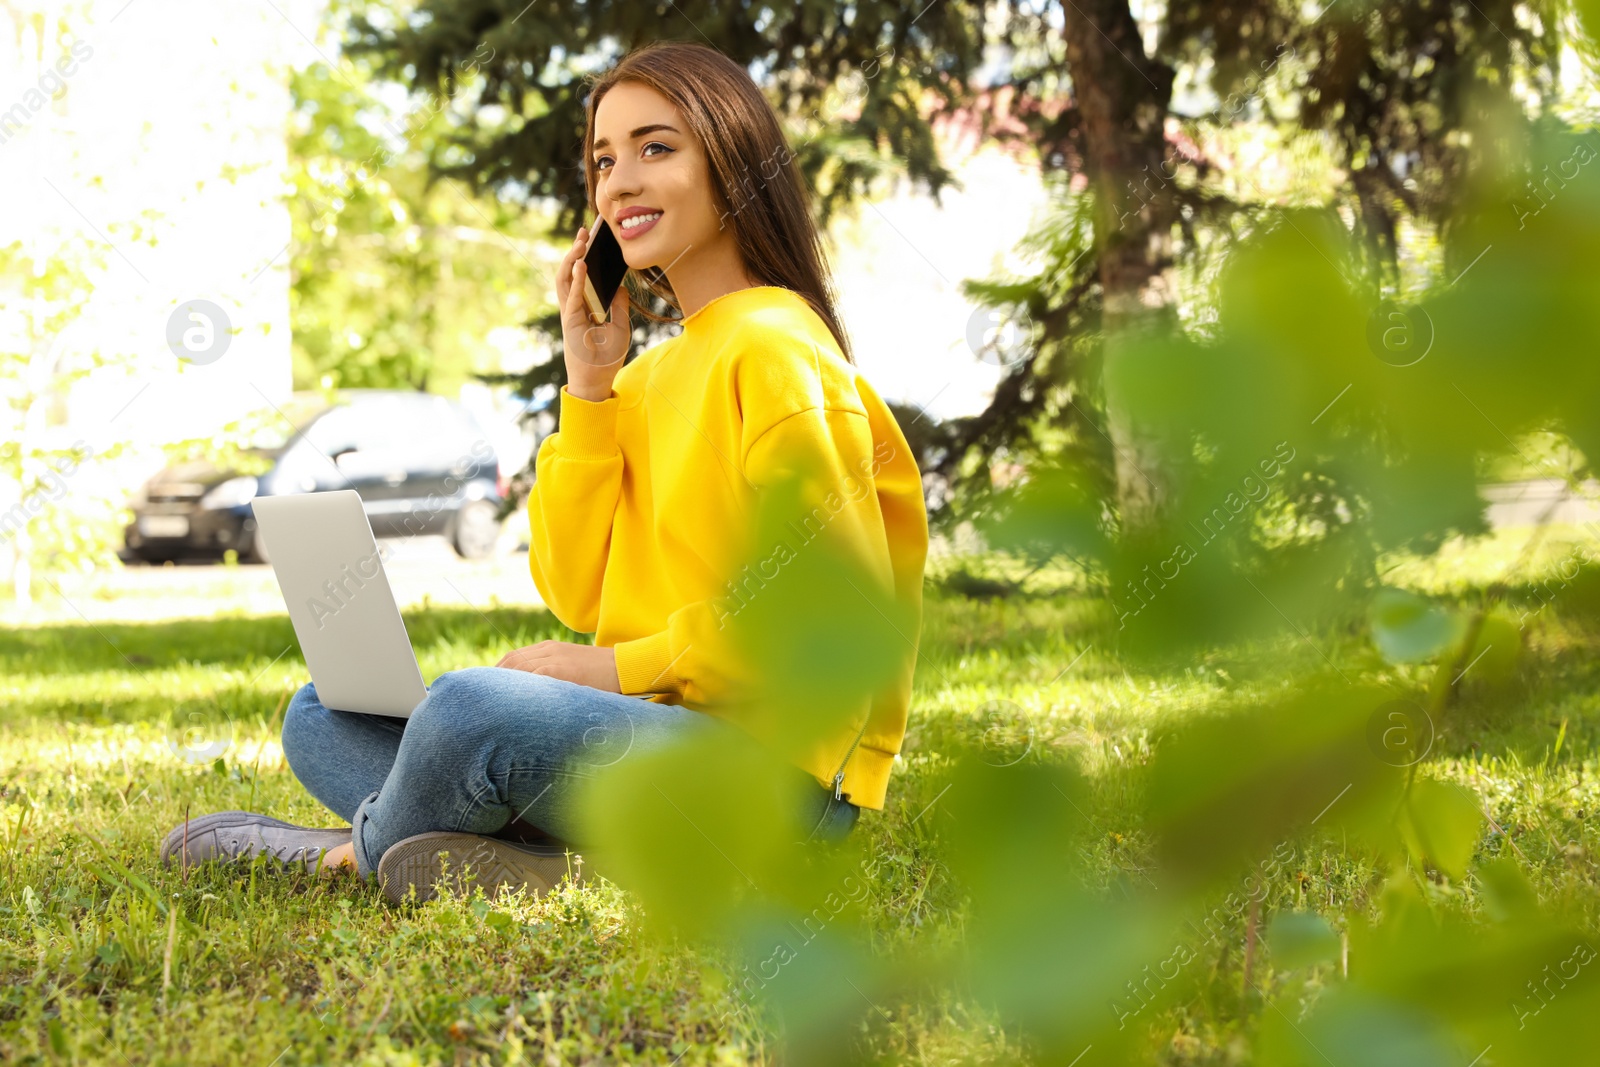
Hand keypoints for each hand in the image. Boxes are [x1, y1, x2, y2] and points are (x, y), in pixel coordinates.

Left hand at [496, 639, 621, 692]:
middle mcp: (548, 650)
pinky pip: (531, 676)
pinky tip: (510, 701)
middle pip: (511, 661)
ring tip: (490, 702)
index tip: (487, 689)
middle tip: (482, 699)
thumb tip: (536, 695)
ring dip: (502, 685)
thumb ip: (554, 675)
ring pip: (517, 667)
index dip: (497, 672)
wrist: (626, 668)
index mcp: (550, 648)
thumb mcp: (574, 668)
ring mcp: (554, 659)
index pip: (514, 657)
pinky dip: (518, 687)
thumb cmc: (603, 675)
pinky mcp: (560, 670)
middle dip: (493, 679)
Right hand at [556, 222, 631, 401]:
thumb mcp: (621, 326)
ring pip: (566, 280)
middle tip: (584, 232)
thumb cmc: (607, 357)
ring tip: (580, 242)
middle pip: (572, 273)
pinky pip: (572, 296)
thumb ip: (619, 306)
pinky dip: (576, 280)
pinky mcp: (570, 321)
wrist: (597, 379)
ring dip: (572, 260)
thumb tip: (620, 286)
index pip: (583, 277)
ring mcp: (570, 312)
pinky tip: (581, 265)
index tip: (593, 240)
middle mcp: (575, 307)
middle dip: (576, 251)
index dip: (586, 258)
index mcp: (585, 306)